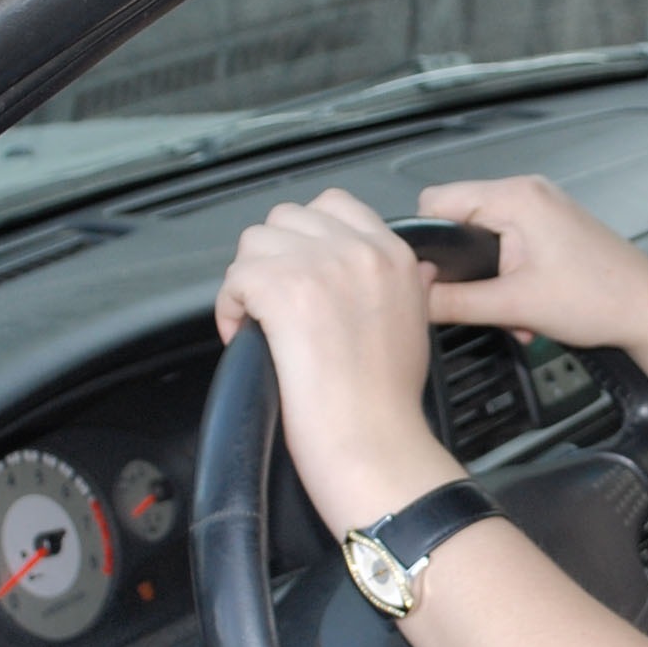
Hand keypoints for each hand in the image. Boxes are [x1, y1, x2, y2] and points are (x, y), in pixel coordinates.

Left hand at [215, 189, 460, 530]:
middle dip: (274, 258)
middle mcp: (359, 250)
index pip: (336, 205)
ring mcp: (319, 264)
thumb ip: (407, 285)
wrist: (374, 441)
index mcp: (394, 255)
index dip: (308, 238)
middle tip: (277, 303)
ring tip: (262, 322)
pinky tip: (249, 336)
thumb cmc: (389, 402)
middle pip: (287, 218)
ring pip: (255, 242)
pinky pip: (234, 278)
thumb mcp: (417, 325)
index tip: (302, 272)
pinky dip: (230, 308)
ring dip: (249, 281)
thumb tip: (405, 271)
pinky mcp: (282, 287)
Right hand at [416, 175, 647, 350]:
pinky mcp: (555, 229)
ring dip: (492, 283)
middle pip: (461, 221)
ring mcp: (544, 209)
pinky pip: (513, 247)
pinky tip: (529, 311)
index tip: (429, 278)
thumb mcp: (514, 307)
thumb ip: (454, 302)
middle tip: (484, 305)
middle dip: (466, 269)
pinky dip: (512, 280)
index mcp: (515, 197)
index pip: (437, 202)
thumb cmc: (600, 300)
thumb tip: (412, 298)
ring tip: (515, 314)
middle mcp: (529, 193)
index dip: (427, 242)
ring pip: (488, 240)